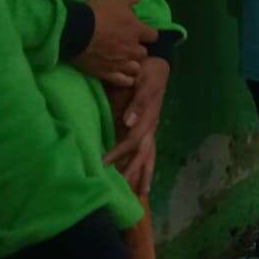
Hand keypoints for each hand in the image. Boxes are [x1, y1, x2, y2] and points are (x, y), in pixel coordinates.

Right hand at [76, 0, 156, 85]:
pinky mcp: (107, 73)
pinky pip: (123, 81)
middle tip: (127, 47)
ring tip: (123, 62)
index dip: (146, 33)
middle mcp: (132, 48)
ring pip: (135, 68)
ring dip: (131, 65)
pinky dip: (125, 80)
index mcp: (137, 30)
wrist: (74, 30)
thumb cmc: (97, 12)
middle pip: (143, 53)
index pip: (153, 35)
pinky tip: (122, 76)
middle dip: (137, 50)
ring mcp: (120, 63)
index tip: (139, 32)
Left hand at [104, 57, 169, 194]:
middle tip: (119, 188)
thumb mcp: (145, 80)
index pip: (132, 141)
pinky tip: (142, 175)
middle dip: (133, 171)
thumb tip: (129, 122)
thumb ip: (138, 101)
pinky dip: (146, 165)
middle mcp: (152, 127)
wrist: (158, 65)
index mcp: (149, 118)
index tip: (100, 164)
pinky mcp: (149, 128)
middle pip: (144, 154)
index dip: (117, 153)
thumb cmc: (148, 71)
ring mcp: (152, 129)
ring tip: (142, 193)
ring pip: (149, 155)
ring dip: (145, 173)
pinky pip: (148, 150)